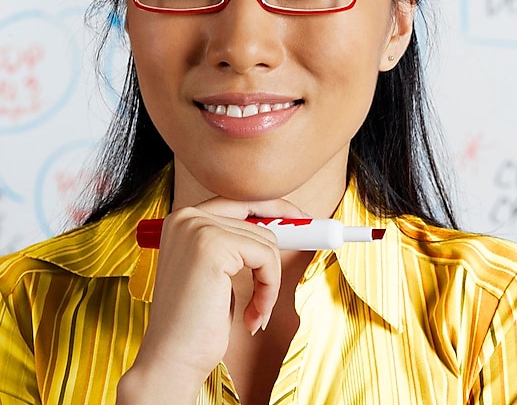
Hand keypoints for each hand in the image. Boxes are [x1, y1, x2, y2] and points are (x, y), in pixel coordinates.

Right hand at [117, 197, 307, 402]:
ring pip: (266, 240)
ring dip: (269, 281)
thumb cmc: (196, 323)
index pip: (240, 201)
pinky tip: (253, 314)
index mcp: (182, 220)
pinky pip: (267, 257)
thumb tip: (284, 223)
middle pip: (258, 218)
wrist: (172, 359)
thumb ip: (237, 244)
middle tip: (299, 255)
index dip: (275, 209)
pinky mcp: (212, 245)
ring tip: (255, 311)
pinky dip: (269, 288)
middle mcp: (186, 217)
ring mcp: (197, 228)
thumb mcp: (217, 272)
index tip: (302, 220)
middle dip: (279, 248)